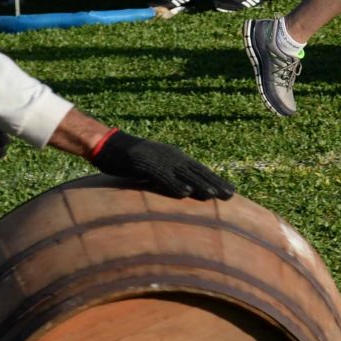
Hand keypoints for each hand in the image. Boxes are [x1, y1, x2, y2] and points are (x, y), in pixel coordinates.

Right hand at [94, 130, 234, 200]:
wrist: (109, 146)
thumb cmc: (131, 160)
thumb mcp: (154, 167)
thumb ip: (167, 177)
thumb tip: (181, 192)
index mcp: (175, 157)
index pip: (199, 170)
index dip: (215, 180)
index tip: (231, 190)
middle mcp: (171, 157)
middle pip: (197, 171)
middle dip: (214, 183)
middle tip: (231, 195)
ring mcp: (159, 160)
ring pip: (184, 174)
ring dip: (200, 184)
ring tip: (214, 195)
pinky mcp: (145, 164)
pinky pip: (162, 176)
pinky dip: (174, 184)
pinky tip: (185, 193)